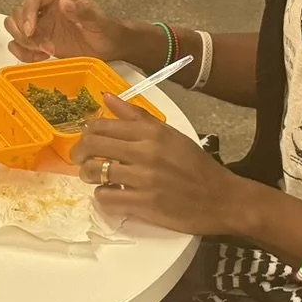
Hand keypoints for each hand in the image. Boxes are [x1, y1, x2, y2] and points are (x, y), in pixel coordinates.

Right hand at [6, 0, 125, 62]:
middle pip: (18, 13)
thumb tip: (62, 3)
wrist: (111, 48)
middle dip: (23, 31)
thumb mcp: (98, 21)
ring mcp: (41, 27)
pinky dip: (23, 53)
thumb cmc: (107, 31)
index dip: (27, 12)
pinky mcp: (39, 43)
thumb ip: (83, 11)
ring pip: (14, 28)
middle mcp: (45, 10)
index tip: (31, 30)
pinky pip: (19, 45)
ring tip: (43, 52)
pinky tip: (40, 58)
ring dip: (22, 42)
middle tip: (40, 45)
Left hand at [75, 95, 253, 235]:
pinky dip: (102, 196)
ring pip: (94, 171)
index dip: (87, 131)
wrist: (221, 199)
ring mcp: (143, 178)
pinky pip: (106, 197)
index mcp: (152, 132)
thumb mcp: (170, 134)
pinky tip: (109, 194)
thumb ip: (137, 116)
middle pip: (93, 145)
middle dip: (80, 153)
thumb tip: (107, 97)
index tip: (87, 138)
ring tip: (93, 177)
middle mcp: (146, 152)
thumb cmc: (195, 166)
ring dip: (88, 175)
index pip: (103, 125)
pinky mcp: (143, 204)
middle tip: (81, 159)